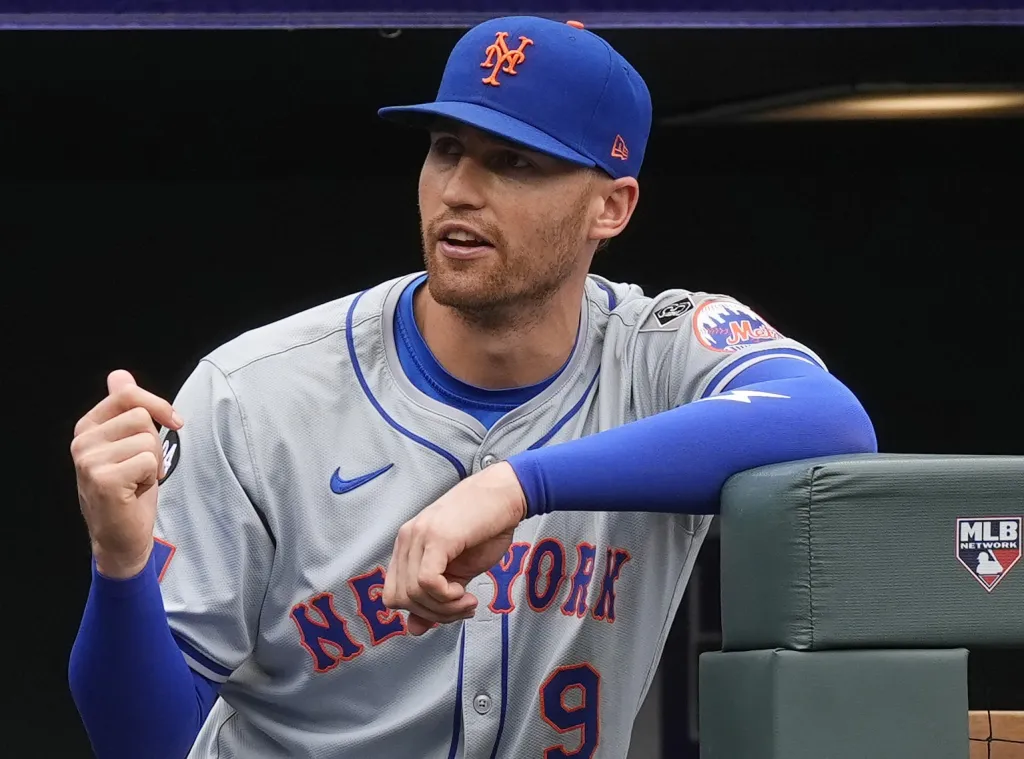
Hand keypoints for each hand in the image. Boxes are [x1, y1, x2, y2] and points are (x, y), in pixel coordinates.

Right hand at [71, 369, 182, 578]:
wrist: (121, 537)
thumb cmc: (130, 489)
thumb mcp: (129, 444)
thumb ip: (124, 408)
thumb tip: (119, 375)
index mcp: (87, 428)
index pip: (128, 394)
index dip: (158, 405)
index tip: (175, 422)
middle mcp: (82, 442)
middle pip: (142, 418)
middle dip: (156, 443)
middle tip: (143, 468)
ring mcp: (89, 461)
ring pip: (148, 440)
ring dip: (154, 463)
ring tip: (137, 481)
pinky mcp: (103, 480)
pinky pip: (149, 461)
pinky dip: (152, 477)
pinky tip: (135, 492)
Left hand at [382, 462, 527, 635]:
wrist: (507, 495)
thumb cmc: (488, 527)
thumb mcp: (458, 572)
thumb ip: (435, 598)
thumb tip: (415, 629)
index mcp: (408, 545)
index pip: (393, 594)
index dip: (420, 611)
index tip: (449, 611)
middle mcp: (407, 539)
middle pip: (399, 598)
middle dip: (433, 614)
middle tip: (461, 609)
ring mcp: (419, 536)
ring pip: (413, 593)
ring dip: (444, 608)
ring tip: (467, 600)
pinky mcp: (436, 537)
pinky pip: (427, 582)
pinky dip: (446, 596)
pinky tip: (464, 591)